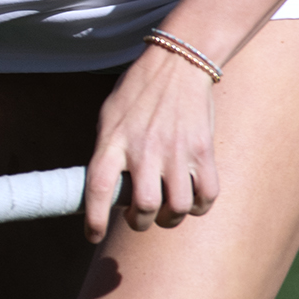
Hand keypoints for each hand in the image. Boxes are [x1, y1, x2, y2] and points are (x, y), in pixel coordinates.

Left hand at [84, 43, 220, 240]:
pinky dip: (199, 206)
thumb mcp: (107, 118)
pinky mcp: (202, 150)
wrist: (177, 63)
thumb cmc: (136, 93)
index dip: (94, 219)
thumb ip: (105, 152)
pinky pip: (206, 194)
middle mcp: (143, 150)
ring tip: (166, 213)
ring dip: (170, 219)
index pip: (98, 190)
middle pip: (143, 207)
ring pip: (175, 208)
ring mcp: (175, 151)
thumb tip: (103, 190)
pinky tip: (191, 201)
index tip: (92, 235)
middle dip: (139, 222)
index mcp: (112, 142)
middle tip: (139, 218)